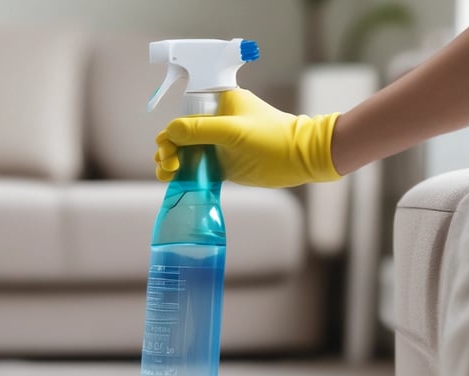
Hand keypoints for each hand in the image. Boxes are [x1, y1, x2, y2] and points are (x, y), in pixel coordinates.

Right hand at [154, 89, 341, 187]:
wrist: (301, 159)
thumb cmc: (273, 138)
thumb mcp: (234, 132)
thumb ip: (200, 130)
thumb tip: (169, 132)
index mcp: (219, 101)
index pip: (184, 111)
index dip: (171, 128)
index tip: (167, 145)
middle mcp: (216, 120)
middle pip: (181, 133)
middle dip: (168, 147)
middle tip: (167, 164)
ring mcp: (219, 143)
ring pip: (186, 151)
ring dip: (172, 161)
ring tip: (167, 174)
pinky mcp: (224, 163)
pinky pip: (198, 166)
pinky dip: (185, 173)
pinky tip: (175, 181)